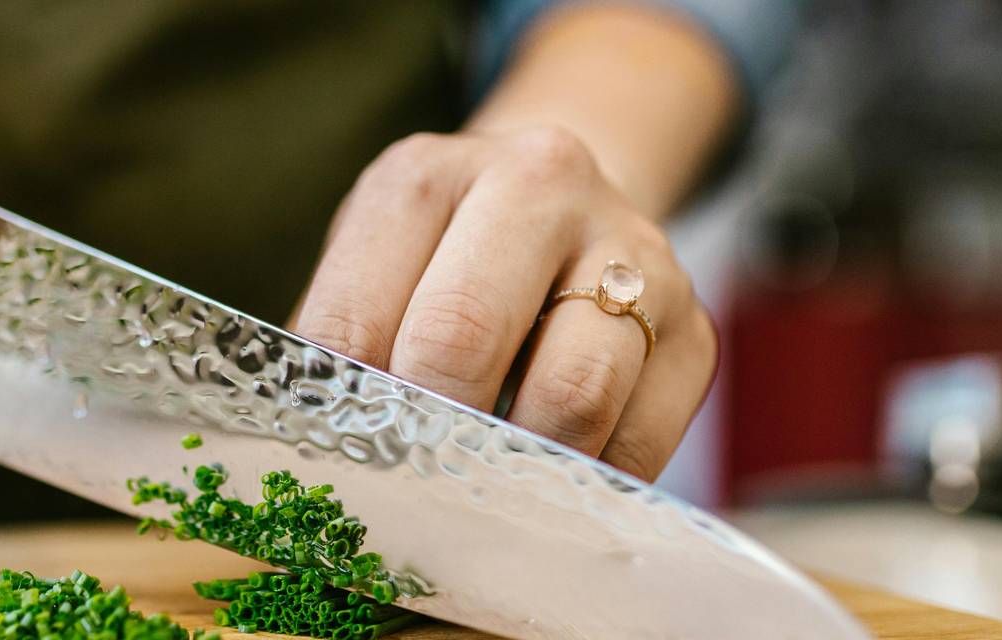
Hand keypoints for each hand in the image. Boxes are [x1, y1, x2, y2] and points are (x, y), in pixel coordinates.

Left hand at [293, 127, 717, 480]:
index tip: (340, 466)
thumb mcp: (376, 272)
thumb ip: (342, 351)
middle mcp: (537, 185)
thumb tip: (306, 469)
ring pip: (571, 397)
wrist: (571, 213)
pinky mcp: (695, 330)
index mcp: (426, 176)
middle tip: (410, 489)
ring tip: (482, 491)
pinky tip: (550, 479)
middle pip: (461, 338)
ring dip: (515, 468)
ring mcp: (631, 252)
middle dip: (426, 434)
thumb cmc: (444, 264)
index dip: (340, 411)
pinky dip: (585, 482)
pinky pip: (637, 442)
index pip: (354, 318)